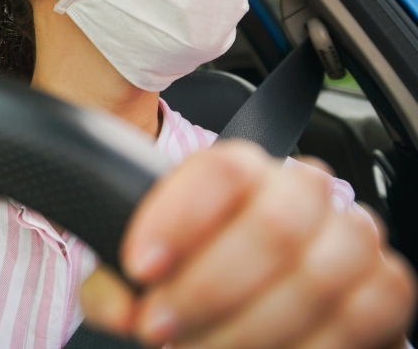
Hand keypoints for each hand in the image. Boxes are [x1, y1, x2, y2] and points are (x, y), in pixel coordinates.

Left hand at [80, 140, 415, 348]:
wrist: (260, 291)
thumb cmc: (195, 269)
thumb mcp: (143, 270)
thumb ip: (114, 284)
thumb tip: (121, 308)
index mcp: (239, 169)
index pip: (221, 172)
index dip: (179, 218)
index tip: (141, 267)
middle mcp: (303, 190)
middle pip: (273, 225)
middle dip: (209, 290)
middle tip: (159, 327)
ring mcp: (351, 235)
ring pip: (316, 277)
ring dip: (250, 330)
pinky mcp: (386, 285)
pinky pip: (363, 316)